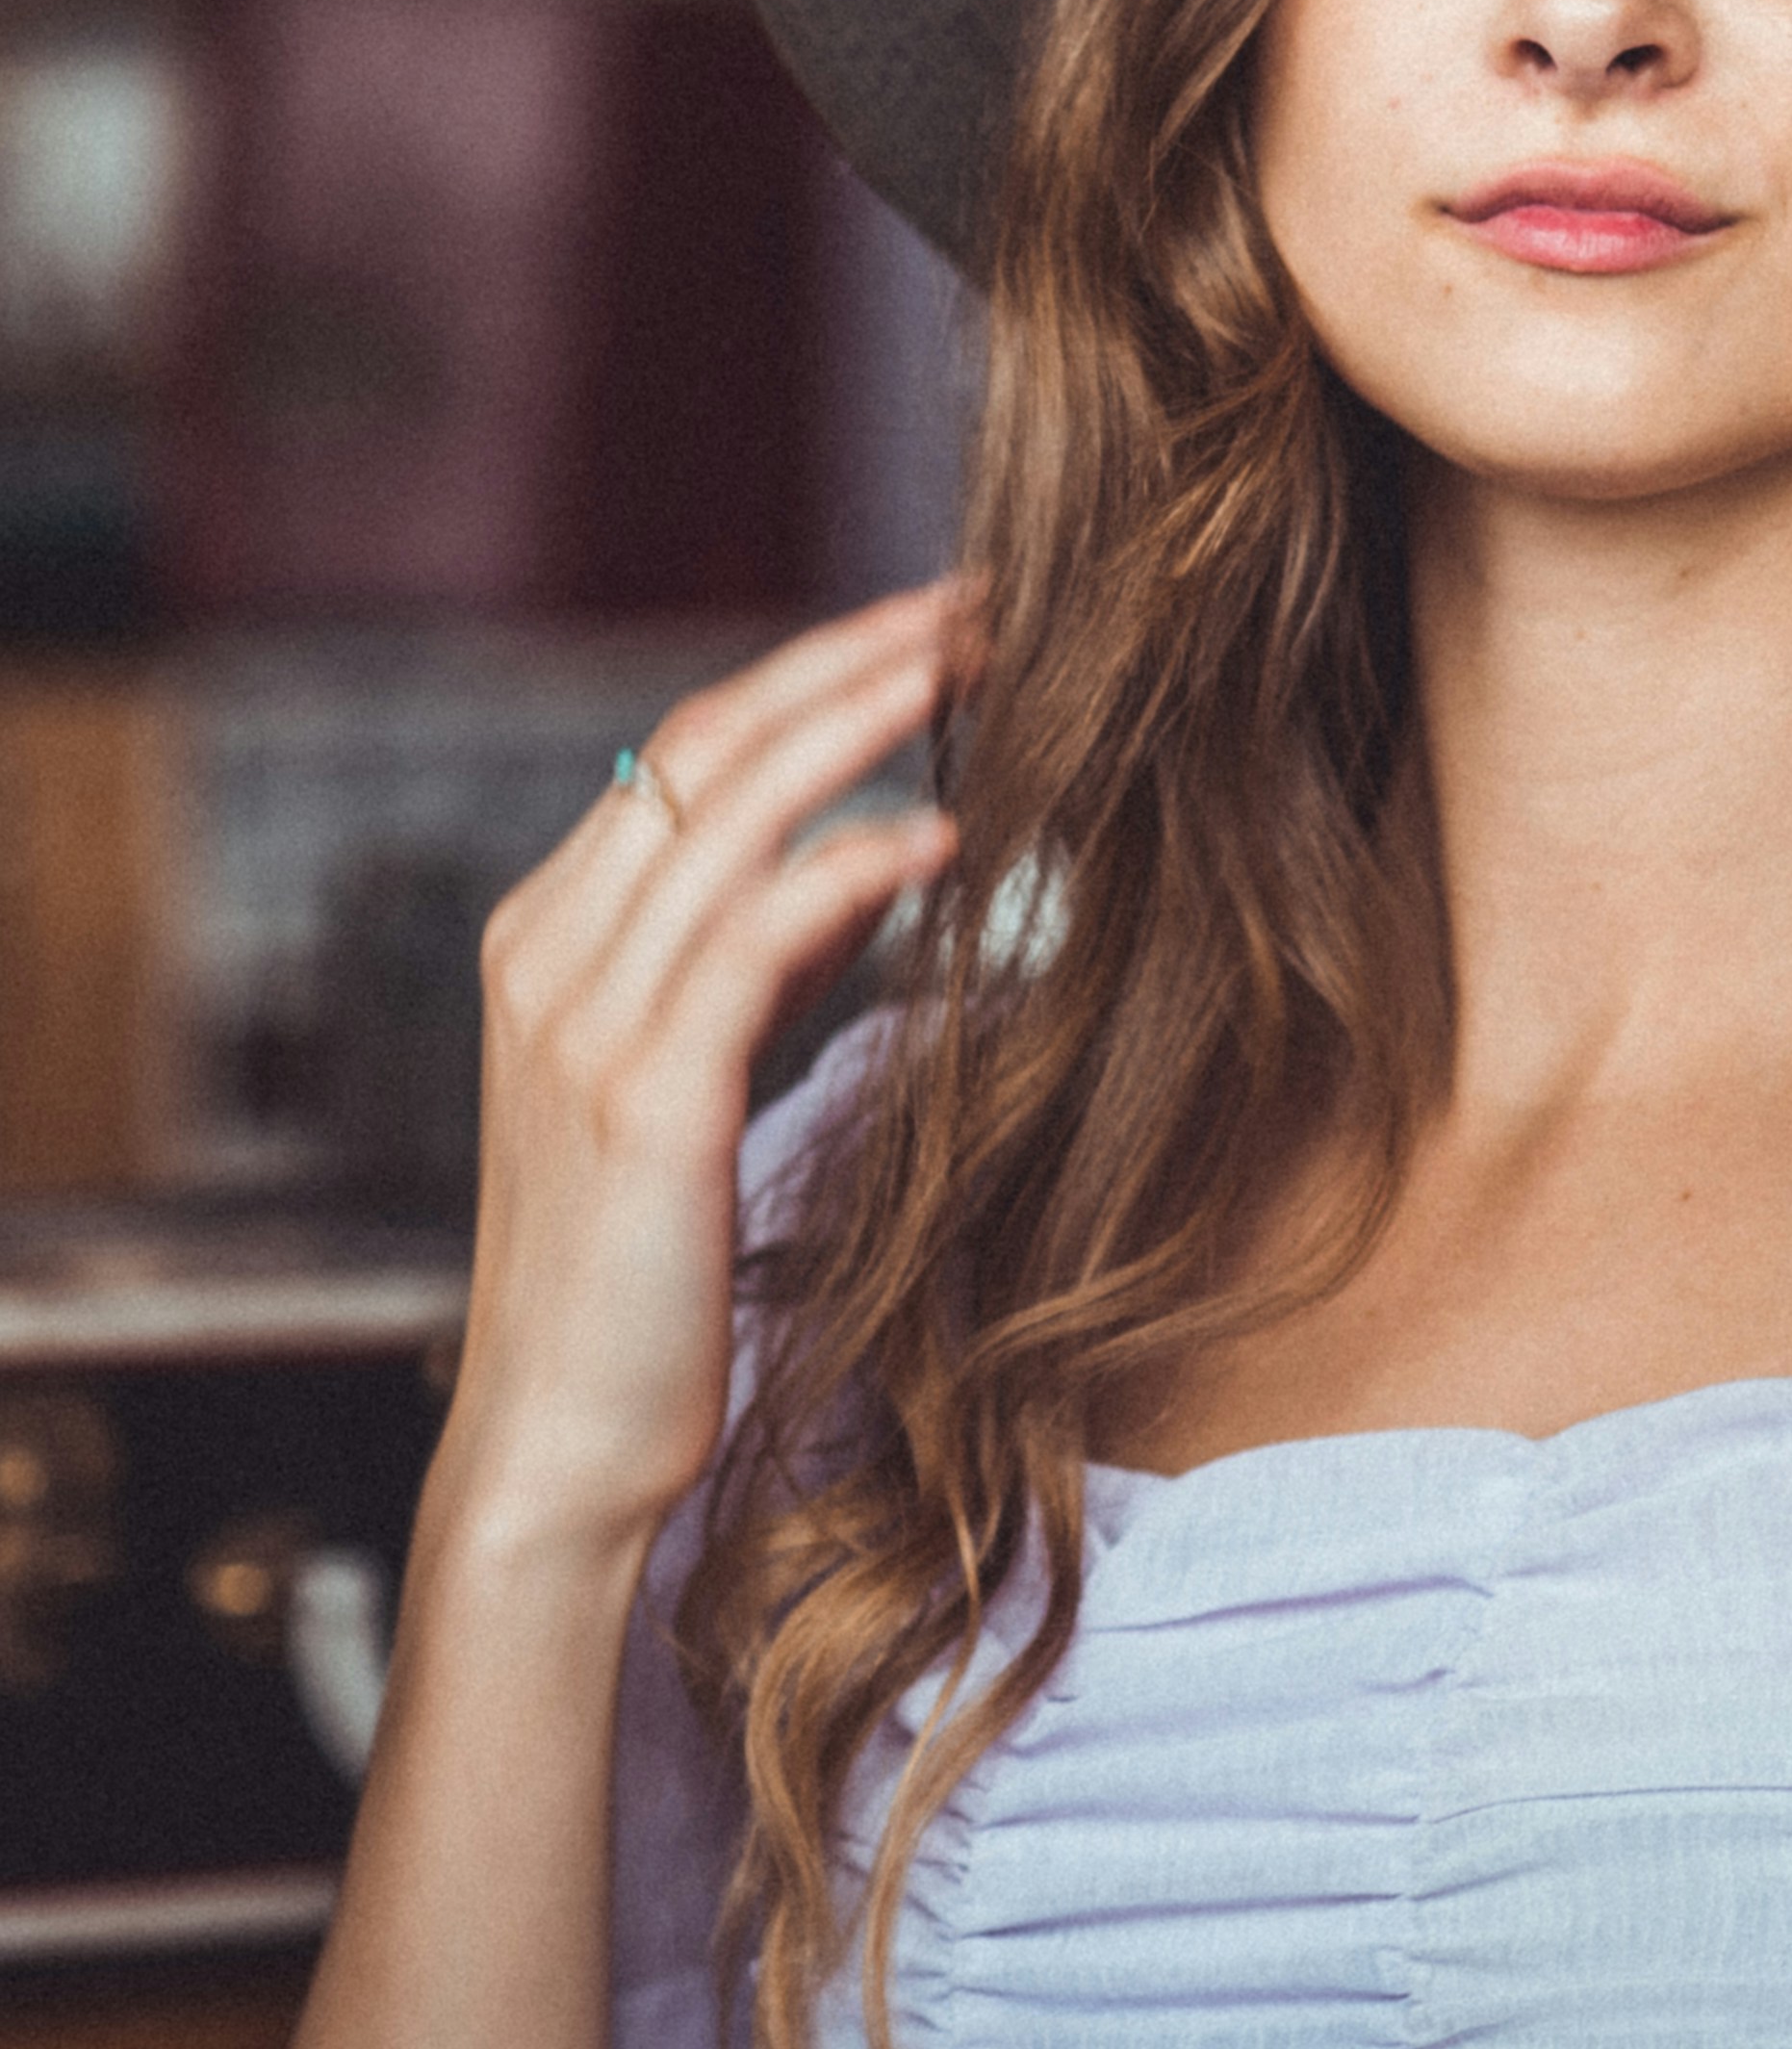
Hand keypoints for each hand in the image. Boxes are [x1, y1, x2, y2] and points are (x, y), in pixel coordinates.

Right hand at [423, 583, 968, 1569]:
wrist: (558, 1445)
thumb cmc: (643, 1272)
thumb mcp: (694, 1077)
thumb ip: (756, 962)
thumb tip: (874, 856)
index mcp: (549, 936)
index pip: (686, 746)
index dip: (816, 670)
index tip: (937, 622)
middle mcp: (548, 954)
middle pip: (706, 745)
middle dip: (851, 658)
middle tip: (986, 603)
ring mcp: (581, 1023)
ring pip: (727, 814)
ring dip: (866, 724)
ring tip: (982, 669)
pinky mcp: (641, 1102)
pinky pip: (750, 942)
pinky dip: (848, 870)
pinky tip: (942, 838)